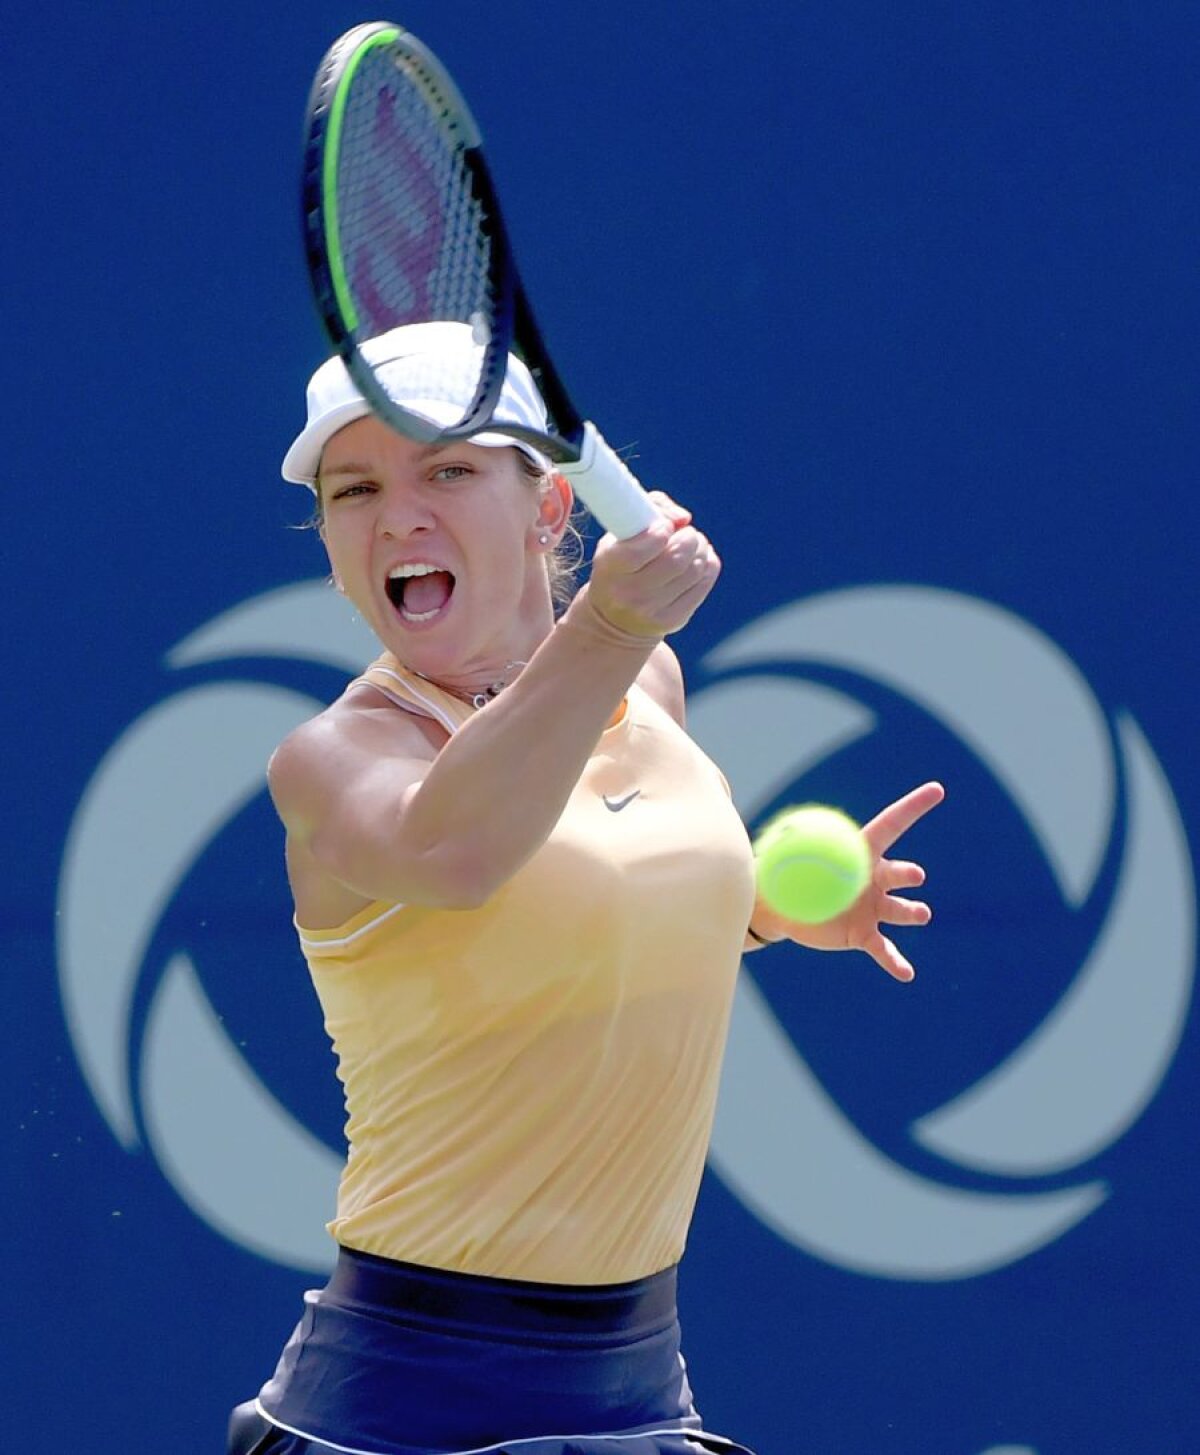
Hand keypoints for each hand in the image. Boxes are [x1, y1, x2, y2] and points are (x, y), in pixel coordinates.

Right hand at [584, 492, 719, 638]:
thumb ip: (650, 509)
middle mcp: (629, 594)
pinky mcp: (674, 619)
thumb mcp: (619, 535)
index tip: (665, 526)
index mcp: (610, 568)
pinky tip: (699, 558)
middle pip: (675, 559)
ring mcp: (653, 611)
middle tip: (686, 532)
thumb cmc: (620, 565)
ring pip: (694, 570)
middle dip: (688, 537)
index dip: (661, 530)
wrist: (615, 619)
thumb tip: (684, 518)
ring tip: (693, 543)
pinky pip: (703, 583)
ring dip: (701, 548)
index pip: (640, 550)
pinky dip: (708, 564)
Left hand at [753, 781, 945, 981]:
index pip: (892, 824)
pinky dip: (895, 961)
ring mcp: (873, 908)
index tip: (937, 789)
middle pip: (898, 872)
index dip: (913, 807)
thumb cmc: (790, 869)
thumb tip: (777, 825)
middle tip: (915, 875)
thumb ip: (789, 838)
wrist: (786, 908)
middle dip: (908, 873)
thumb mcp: (787, 850)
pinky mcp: (865, 935)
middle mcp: (874, 879)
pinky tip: (906, 973)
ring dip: (912, 912)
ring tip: (921, 913)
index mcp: (861, 851)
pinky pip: (884, 950)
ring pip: (899, 910)